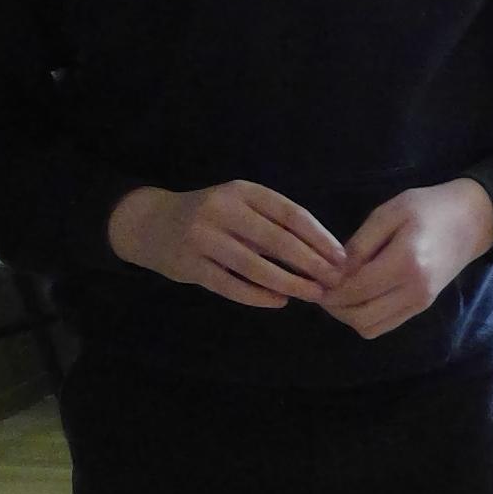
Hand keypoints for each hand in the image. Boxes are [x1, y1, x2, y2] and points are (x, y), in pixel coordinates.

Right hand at [107, 182, 347, 308]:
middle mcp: (221, 210)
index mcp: (242, 191)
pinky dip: (258, 296)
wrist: (151, 223)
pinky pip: (230, 286)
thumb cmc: (212, 216)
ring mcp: (203, 238)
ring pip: (254, 266)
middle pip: (276, 240)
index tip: (342, 257)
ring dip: (289, 283)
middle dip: (311, 263)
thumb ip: (274, 224)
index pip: (290, 213)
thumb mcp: (241, 206)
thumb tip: (324, 254)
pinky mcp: (189, 265)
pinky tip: (280, 301)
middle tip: (334, 281)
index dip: (319, 237)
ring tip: (314, 295)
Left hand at [316, 179, 492, 339]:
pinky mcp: (421, 307)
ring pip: (370, 327)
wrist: (471, 221)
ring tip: (338, 293)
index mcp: (406, 262)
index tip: (314, 277)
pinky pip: (384, 325)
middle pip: (360, 316)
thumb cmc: (428, 208)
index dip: (328, 289)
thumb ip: (360, 243)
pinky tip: (357, 297)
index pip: (355, 289)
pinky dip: (364, 317)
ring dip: (347, 316)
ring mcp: (420, 303)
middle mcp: (414, 290)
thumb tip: (334, 271)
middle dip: (334, 307)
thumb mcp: (389, 213)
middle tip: (322, 287)